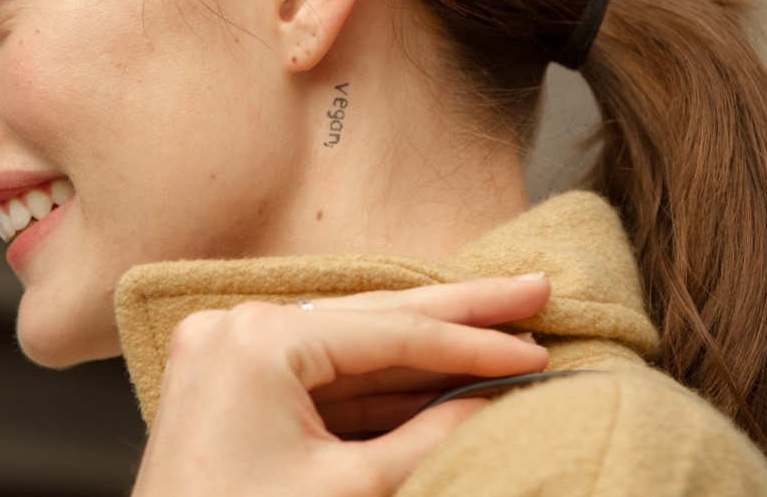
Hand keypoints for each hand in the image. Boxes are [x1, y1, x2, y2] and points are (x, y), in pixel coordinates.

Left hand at [131, 275, 549, 496]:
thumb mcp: (349, 492)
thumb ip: (429, 438)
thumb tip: (491, 399)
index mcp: (257, 341)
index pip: (391, 334)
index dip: (471, 345)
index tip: (532, 348)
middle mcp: (239, 326)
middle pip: (377, 317)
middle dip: (461, 310)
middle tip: (530, 289)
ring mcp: (233, 347)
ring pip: (354, 340)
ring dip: (429, 343)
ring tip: (500, 323)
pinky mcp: (237, 378)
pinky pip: (325, 369)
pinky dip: (384, 376)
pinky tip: (442, 366)